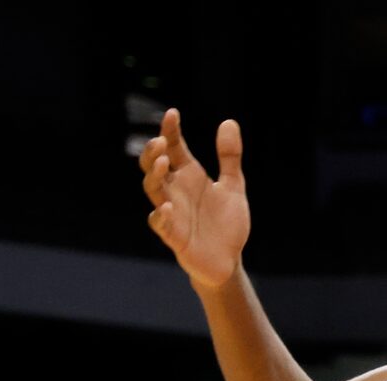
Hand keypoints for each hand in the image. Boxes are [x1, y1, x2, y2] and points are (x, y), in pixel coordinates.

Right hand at [141, 109, 250, 293]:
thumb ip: (229, 157)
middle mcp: (176, 190)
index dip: (170, 130)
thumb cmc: (227, 223)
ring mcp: (172, 212)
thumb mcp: (233, 186)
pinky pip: (160, 224)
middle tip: (160, 141)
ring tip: (164, 162)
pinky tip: (168, 207)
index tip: (173, 114)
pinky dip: (161, 216)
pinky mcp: (174, 236)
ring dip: (154, 175)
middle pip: (154, 165)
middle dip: (153, 152)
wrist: (229, 261)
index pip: (174, 147)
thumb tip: (229, 121)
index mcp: (188, 175)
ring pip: (153, 189)